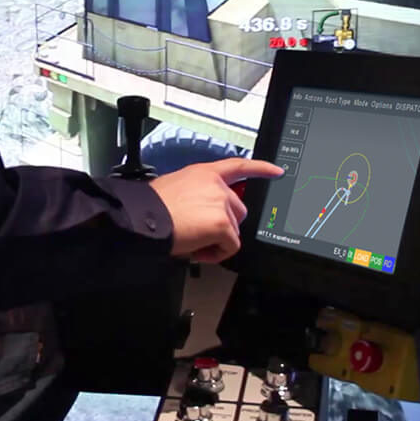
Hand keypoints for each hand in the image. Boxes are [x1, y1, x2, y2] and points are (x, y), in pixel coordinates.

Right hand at [149, 158, 283, 263]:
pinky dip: (216, 254)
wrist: (143, 218)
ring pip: (233, 231)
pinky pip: (230, 247)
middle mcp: (216, 185)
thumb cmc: (150, 207)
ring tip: (192, 241)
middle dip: (223, 225)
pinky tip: (197, 249)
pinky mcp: (223, 224)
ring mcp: (222, 203)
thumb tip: (201, 212)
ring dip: (216, 240)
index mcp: (204, 173)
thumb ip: (196, 193)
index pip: (238, 166)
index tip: (277, 171)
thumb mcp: (175, 188)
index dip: (261, 168)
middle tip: (198, 233)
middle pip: (238, 211)